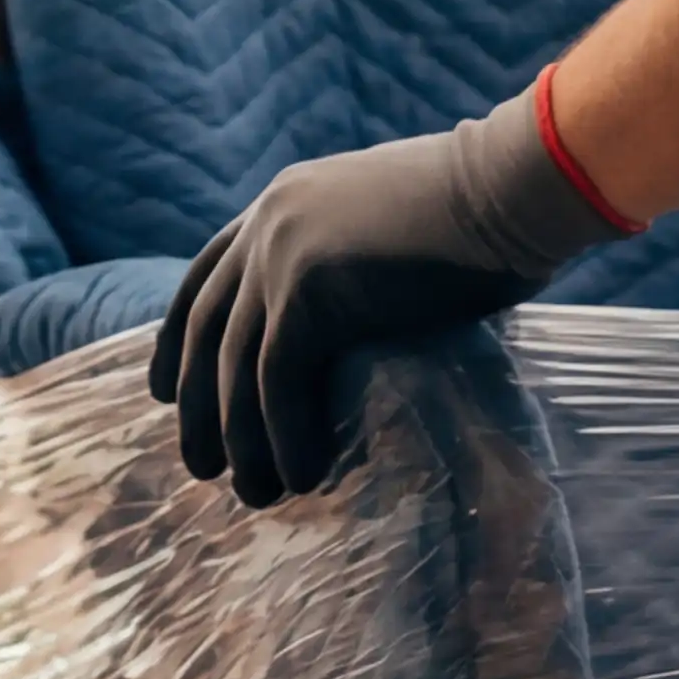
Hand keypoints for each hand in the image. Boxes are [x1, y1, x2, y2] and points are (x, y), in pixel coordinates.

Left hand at [149, 80, 626, 504]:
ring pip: (235, 367)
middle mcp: (267, 225)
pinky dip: (285, 437)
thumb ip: (351, 264)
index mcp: (282, 203)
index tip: (163, 393)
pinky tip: (301, 475)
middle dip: (197, 405)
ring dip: (240, 440)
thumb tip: (351, 325)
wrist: (514, 185)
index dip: (176, 340)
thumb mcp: (392, 224)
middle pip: (204, 330)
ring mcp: (282, 255)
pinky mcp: (310, 292)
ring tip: (254, 494)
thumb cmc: (486, 208)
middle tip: (200, 465)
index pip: (204, 278)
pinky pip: (278, 383)